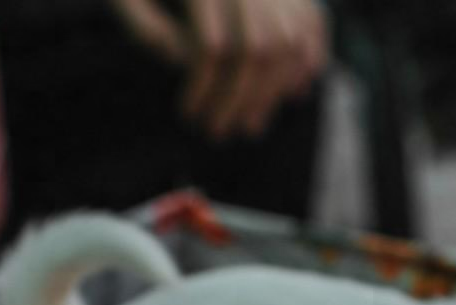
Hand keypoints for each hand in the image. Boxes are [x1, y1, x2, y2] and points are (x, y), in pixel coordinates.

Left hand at [109, 0, 328, 140]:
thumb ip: (144, 24)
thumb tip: (184, 62)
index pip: (212, 45)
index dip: (202, 87)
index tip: (188, 114)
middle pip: (258, 50)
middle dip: (240, 99)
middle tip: (219, 131)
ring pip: (288, 42)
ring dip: (272, 92)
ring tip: (251, 123)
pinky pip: (311, 22)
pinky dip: (309, 59)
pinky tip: (294, 93)